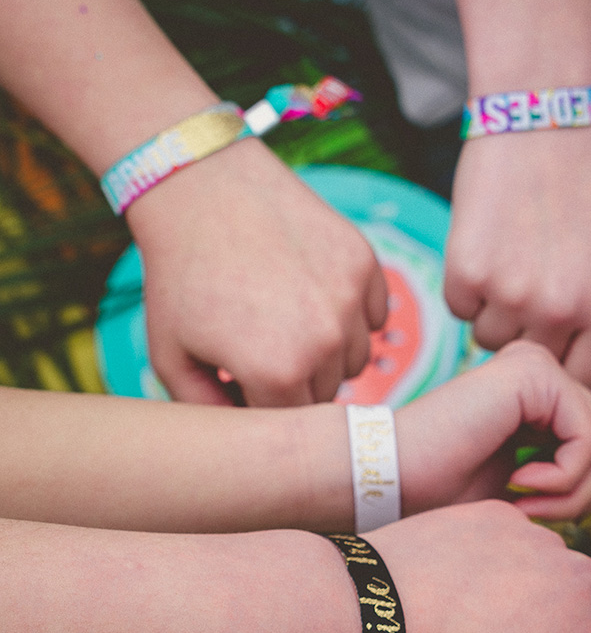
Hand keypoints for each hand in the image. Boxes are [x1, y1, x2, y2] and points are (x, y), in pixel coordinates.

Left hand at [126, 140, 387, 406]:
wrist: (202, 187)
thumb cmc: (181, 275)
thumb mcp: (172, 355)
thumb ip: (208, 412)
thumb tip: (249, 444)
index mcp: (279, 374)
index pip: (294, 422)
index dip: (265, 403)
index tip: (245, 380)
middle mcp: (326, 342)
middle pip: (329, 393)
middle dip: (297, 380)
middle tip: (261, 342)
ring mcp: (351, 301)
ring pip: (357, 358)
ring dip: (331, 350)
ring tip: (287, 318)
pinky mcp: (366, 265)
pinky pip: (376, 315)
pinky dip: (353, 314)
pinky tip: (313, 292)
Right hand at [396, 340, 590, 519]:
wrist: (387, 481)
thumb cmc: (443, 495)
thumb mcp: (528, 490)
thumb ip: (573, 475)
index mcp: (541, 395)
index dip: (590, 493)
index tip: (544, 518)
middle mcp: (544, 371)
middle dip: (586, 495)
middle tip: (536, 515)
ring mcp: (539, 365)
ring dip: (574, 493)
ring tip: (526, 505)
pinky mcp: (534, 373)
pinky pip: (589, 438)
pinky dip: (565, 479)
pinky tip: (521, 486)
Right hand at [443, 128, 590, 390]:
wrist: (543, 119)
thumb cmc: (587, 185)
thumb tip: (573, 367)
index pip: (584, 381)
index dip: (566, 373)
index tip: (555, 359)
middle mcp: (562, 312)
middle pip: (532, 364)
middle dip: (528, 340)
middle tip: (527, 295)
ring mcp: (511, 295)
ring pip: (489, 340)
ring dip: (494, 313)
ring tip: (509, 260)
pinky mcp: (466, 272)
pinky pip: (460, 309)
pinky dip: (466, 287)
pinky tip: (485, 244)